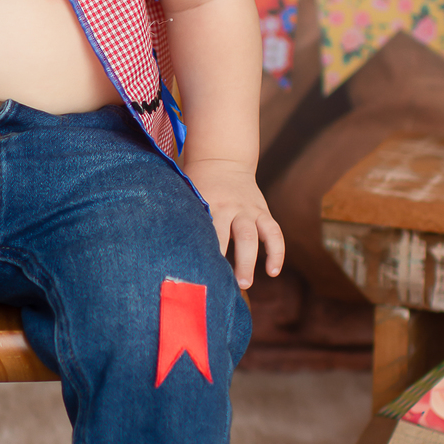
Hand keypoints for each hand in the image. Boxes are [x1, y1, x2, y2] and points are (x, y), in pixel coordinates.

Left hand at [183, 158, 283, 291]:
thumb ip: (185, 218)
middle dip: (229, 259)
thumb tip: (167, 251)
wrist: (222, 160)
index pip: (205, 230)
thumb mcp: (188, 195)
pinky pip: (274, 232)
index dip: (202, 251)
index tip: (196, 272)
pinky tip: (273, 271)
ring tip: (245, 284)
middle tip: (225, 283)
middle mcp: (230, 206)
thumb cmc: (197, 186)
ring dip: (249, 260)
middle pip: (231, 234)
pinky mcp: (262, 211)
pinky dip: (276, 252)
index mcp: (208, 202)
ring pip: (252, 235)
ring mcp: (248, 209)